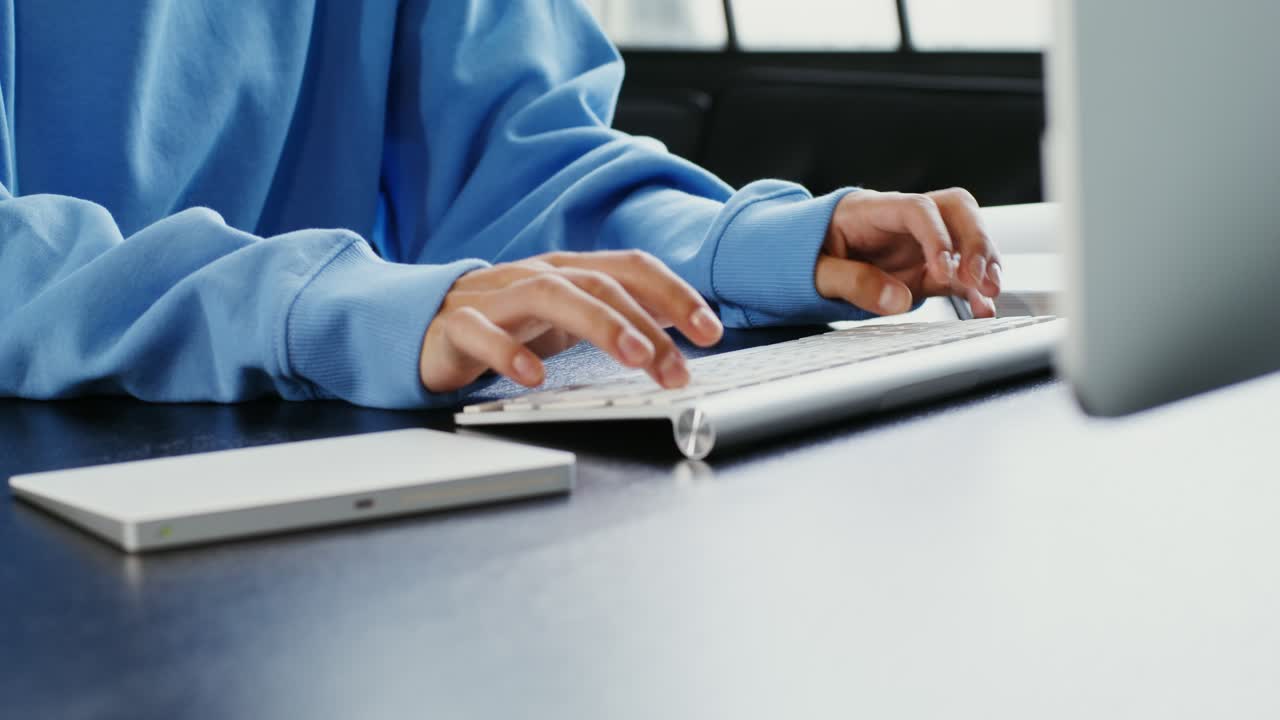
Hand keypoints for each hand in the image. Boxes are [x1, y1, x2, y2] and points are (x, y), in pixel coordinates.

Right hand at [420, 250, 723, 392]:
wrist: (420, 325)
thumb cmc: (504, 323)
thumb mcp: (567, 318)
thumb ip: (618, 312)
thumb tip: (680, 318)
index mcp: (568, 271)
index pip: (630, 268)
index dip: (675, 294)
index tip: (710, 330)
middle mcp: (535, 275)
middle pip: (598, 284)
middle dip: (645, 323)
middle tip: (676, 365)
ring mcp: (494, 296)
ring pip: (549, 295)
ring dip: (598, 324)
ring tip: (632, 358)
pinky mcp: (454, 325)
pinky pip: (481, 331)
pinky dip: (508, 352)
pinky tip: (533, 378)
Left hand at [817, 188, 1001, 318]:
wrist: (804, 256)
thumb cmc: (808, 253)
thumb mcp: (814, 270)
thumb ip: (851, 282)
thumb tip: (898, 300)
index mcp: (873, 210)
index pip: (917, 209)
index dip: (937, 236)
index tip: (943, 269)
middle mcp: (904, 221)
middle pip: (955, 210)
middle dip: (976, 241)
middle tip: (980, 278)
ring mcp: (919, 243)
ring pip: (966, 237)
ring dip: (985, 262)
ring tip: (990, 292)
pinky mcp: (926, 269)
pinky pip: (958, 273)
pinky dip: (974, 290)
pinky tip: (983, 308)